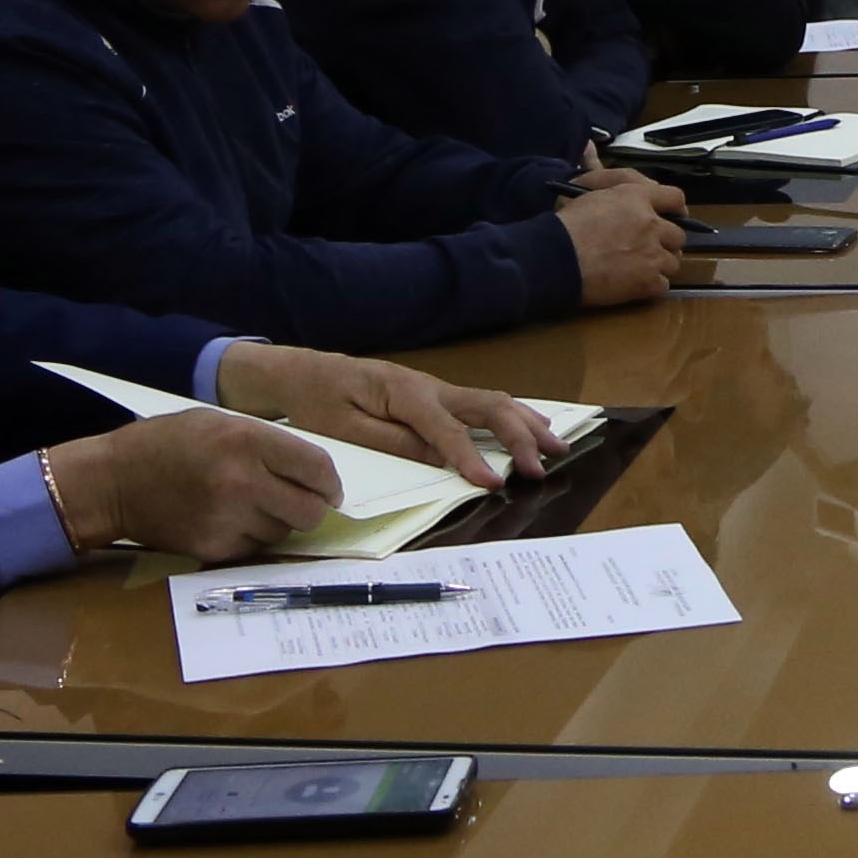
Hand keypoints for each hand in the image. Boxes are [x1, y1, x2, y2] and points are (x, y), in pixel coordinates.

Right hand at [44, 408, 338, 555]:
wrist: (112, 481)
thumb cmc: (167, 444)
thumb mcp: (220, 423)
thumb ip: (268, 445)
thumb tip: (316, 475)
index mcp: (247, 441)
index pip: (317, 469)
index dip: (328, 483)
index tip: (328, 490)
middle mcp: (242, 480)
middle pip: (310, 510)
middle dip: (310, 508)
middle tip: (297, 502)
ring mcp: (227, 518)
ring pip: (283, 532)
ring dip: (276, 523)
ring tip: (246, 505)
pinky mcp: (213, 547)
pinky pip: (254, 548)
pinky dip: (248, 538)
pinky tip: (225, 520)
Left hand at [216, 342, 545, 487]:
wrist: (300, 372)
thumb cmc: (317, 400)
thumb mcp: (344, 428)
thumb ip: (393, 442)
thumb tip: (439, 458)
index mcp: (405, 394)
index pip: (449, 432)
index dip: (473, 459)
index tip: (494, 485)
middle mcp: (429, 386)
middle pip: (488, 408)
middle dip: (519, 438)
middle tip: (541, 468)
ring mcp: (436, 388)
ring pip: (493, 401)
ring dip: (527, 424)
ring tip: (557, 446)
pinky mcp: (435, 396)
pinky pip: (483, 403)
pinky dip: (514, 416)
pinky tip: (532, 428)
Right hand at [559, 180, 687, 304]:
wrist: (556, 257)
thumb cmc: (567, 223)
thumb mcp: (591, 192)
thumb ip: (618, 189)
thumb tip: (638, 188)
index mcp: (637, 198)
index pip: (675, 198)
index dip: (676, 209)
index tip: (674, 216)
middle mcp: (651, 224)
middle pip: (678, 235)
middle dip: (666, 242)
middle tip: (649, 248)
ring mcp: (652, 255)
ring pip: (673, 262)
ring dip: (660, 265)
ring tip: (640, 268)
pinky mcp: (647, 282)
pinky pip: (664, 285)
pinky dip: (652, 286)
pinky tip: (635, 284)